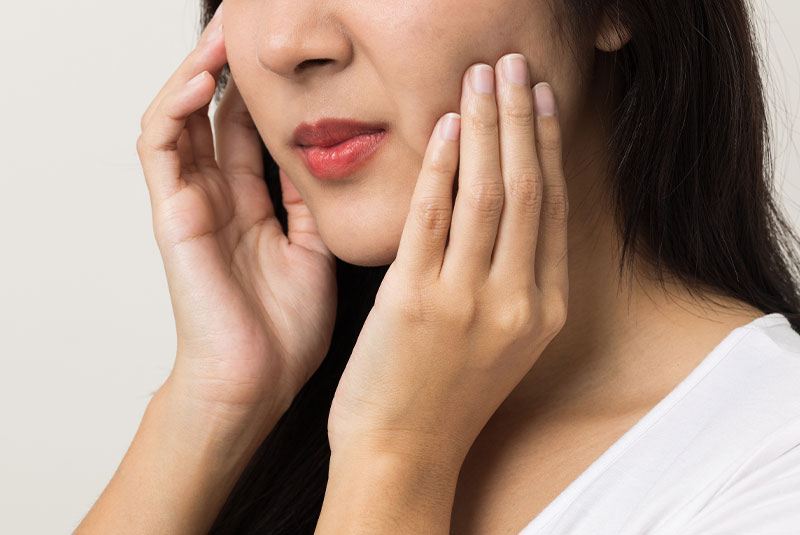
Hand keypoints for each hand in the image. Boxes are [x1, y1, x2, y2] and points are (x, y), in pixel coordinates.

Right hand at [136, 3, 336, 425]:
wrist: (256, 384)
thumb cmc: (283, 331)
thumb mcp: (314, 250)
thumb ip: (311, 202)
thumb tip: (328, 154)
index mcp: (251, 206)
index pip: (247, 131)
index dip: (262, 91)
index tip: (293, 57)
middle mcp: (217, 198)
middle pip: (212, 114)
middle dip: (228, 68)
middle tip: (250, 26)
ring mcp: (191, 204)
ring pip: (180, 118)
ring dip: (197, 71)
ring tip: (224, 35)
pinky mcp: (172, 215)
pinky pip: (161, 148)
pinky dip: (176, 108)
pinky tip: (206, 80)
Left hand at [327, 54, 568, 465]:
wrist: (402, 452)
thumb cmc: (445, 397)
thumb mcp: (500, 341)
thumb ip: (512, 282)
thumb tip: (507, 213)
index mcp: (544, 311)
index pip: (555, 210)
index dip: (548, 147)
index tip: (541, 101)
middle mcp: (516, 302)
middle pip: (529, 190)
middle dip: (522, 119)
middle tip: (515, 66)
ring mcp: (468, 301)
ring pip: (489, 194)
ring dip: (486, 128)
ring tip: (482, 78)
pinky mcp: (416, 301)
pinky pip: (433, 218)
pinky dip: (441, 167)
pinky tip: (444, 127)